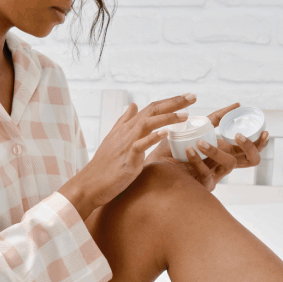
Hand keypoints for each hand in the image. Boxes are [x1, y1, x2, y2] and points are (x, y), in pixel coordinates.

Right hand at [70, 93, 197, 208]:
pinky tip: (166, 133)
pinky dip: (152, 137)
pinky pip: (140, 145)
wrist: (89, 185)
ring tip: (185, 115)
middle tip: (193, 96)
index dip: (170, 101)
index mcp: (127, 127)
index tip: (188, 97)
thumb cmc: (104, 165)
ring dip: (167, 118)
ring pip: (147, 124)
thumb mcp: (114, 139)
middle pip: (152, 110)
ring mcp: (126, 144)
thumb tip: (133, 105)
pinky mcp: (126, 159)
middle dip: (174, 103)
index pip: (151, 108)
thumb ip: (124, 121)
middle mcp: (127, 131)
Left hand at [146, 102, 269, 192]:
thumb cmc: (175, 150)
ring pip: (229, 164)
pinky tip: (188, 150)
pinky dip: (198, 160)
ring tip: (200, 142)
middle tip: (238, 135)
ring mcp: (215, 176)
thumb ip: (212, 119)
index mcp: (226, 154)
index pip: (250, 149)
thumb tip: (231, 103)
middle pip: (251, 160)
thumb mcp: (194, 131)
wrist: (155, 170)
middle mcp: (224, 165)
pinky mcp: (202, 185)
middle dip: (250, 146)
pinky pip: (206, 174)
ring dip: (217, 151)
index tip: (264, 130)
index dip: (260, 142)